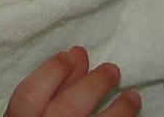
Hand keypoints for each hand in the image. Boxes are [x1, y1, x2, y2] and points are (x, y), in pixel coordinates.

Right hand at [5, 47, 141, 116]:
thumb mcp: (35, 106)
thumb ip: (52, 85)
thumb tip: (78, 55)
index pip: (30, 94)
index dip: (54, 70)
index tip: (75, 52)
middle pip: (65, 110)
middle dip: (92, 86)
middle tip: (112, 69)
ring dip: (117, 111)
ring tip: (133, 97)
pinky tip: (129, 116)